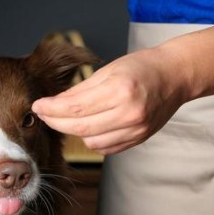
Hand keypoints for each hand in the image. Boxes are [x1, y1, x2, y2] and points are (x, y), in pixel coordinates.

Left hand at [32, 47, 188, 154]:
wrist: (176, 76)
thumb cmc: (142, 67)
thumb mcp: (109, 70)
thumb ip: (81, 90)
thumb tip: (54, 104)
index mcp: (120, 90)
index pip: (75, 107)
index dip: (51, 109)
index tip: (37, 106)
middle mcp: (129, 113)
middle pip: (80, 128)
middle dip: (56, 122)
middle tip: (44, 115)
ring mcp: (136, 129)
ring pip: (91, 141)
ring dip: (75, 131)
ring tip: (71, 118)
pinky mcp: (139, 139)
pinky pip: (106, 147)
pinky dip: (93, 139)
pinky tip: (90, 126)